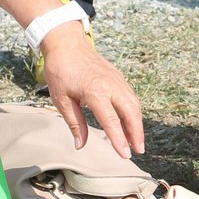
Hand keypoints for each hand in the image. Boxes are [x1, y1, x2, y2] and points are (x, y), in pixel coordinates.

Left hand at [40, 25, 145, 158]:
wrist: (67, 44)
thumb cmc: (60, 71)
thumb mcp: (61, 100)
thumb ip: (75, 123)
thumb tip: (80, 144)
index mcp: (95, 92)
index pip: (111, 120)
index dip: (119, 139)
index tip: (125, 154)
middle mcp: (111, 85)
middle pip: (130, 112)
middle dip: (136, 133)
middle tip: (138, 151)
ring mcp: (117, 80)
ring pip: (134, 104)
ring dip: (137, 123)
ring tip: (135, 141)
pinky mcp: (118, 77)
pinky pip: (131, 96)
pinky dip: (133, 111)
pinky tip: (130, 122)